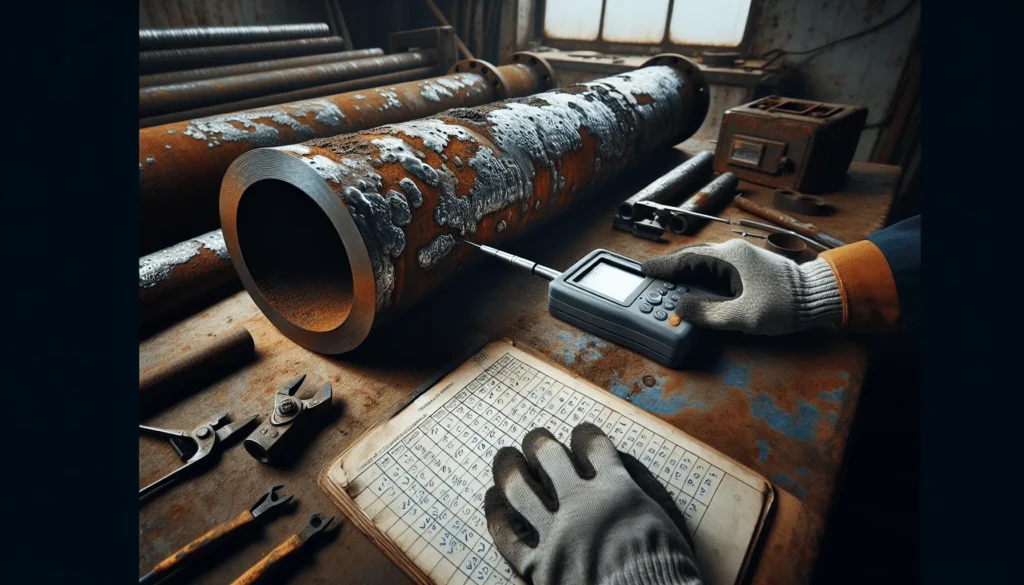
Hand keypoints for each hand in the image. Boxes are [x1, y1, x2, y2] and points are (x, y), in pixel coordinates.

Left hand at [485, 423, 701, 584]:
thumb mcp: (668, 521)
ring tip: (506, 459)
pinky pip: (506, 534)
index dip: (584, 435)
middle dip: (539, 442)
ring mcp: (554, 536)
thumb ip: (646, 485)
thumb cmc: (667, 570)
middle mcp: (580, 505)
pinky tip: (494, 500)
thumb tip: (623, 460)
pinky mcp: (537, 568)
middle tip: (535, 440)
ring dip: (509, 467)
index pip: (592, 445)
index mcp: (616, 489)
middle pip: (547, 456)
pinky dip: (496, 512)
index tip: (579, 435)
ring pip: (518, 487)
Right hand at [642, 239, 842, 334]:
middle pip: (693, 256)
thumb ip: (708, 313)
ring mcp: (743, 256)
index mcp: (729, 256)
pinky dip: (701, 273)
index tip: (644, 270)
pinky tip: (696, 284)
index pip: (686, 259)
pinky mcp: (750, 265)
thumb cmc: (783, 305)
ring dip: (686, 270)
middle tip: (652, 276)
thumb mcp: (742, 315)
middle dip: (671, 267)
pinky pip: (717, 265)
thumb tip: (680, 307)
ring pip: (705, 260)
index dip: (663, 267)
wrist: (818, 296)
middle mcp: (733, 251)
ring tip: (669, 282)